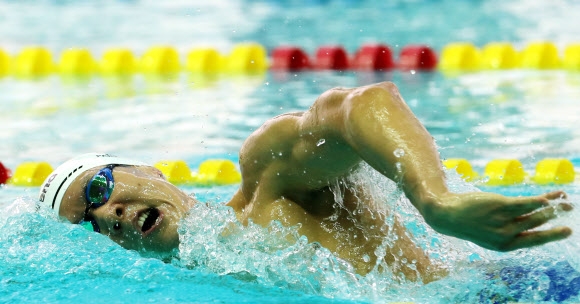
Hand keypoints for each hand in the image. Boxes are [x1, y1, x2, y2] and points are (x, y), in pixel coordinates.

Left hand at [424, 191, 572, 250]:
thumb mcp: (490, 232)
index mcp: (504, 245)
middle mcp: (506, 235)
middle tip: (569, 209)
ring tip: (563, 199)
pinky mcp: (500, 205)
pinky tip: (550, 196)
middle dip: (556, 217)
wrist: (446, 214)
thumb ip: (510, 229)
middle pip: (538, 225)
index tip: (567, 230)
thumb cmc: (469, 222)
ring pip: (535, 213)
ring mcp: (504, 220)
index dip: (552, 235)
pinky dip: (540, 200)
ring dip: (552, 205)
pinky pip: (526, 203)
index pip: (534, 241)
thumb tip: (530, 220)